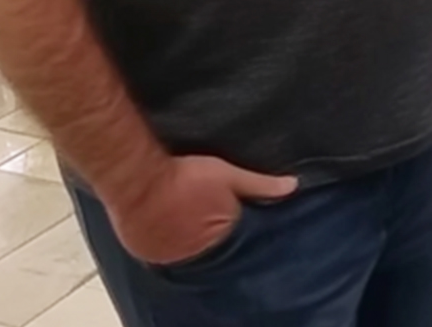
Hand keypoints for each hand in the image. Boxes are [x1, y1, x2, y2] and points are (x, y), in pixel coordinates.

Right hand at [104, 154, 296, 265]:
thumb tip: (293, 185)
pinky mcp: (148, 253)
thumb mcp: (228, 175)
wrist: (138, 180)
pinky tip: (162, 222)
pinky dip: (163, 240)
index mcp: (222, 235)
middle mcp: (197, 252)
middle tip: (196, 209)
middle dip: (206, 231)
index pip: (233, 235)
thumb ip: (261, 185)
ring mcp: (171, 255)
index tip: (219, 209)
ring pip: (183, 247)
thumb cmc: (183, 176)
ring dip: (183, 237)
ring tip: (179, 214)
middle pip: (208, 243)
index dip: (228, 221)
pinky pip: (160, 250)